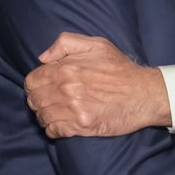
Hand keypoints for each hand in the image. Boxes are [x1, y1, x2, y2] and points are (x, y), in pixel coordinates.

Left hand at [24, 32, 171, 137]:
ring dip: (46, 115)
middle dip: (39, 100)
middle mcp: (66, 89)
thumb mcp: (97, 44)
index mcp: (66, 68)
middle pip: (34, 100)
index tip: (45, 86)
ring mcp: (73, 110)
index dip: (36, 84)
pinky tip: (62, 123)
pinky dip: (54, 129)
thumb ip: (65, 43)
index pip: (31, 81)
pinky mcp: (81, 126)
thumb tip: (43, 58)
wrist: (143, 94)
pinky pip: (54, 131)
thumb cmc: (120, 69)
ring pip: (42, 117)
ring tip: (57, 111)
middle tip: (51, 99)